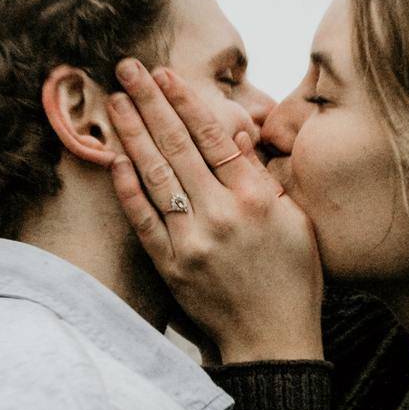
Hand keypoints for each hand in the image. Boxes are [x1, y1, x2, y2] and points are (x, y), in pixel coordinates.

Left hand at [106, 58, 323, 363]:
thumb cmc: (292, 278)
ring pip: (155, 175)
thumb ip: (262, 176)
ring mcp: (191, 240)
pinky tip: (113, 156)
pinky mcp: (170, 265)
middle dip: (150, 103)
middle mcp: (221, 214)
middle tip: (127, 69)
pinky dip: (127, 186)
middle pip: (177, 146)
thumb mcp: (295, 221)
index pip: (214, 137)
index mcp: (256, 198)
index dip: (186, 102)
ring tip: (114, 101)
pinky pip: (142, 218)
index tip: (166, 74)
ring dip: (132, 133)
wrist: (272, 340)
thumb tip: (238, 133)